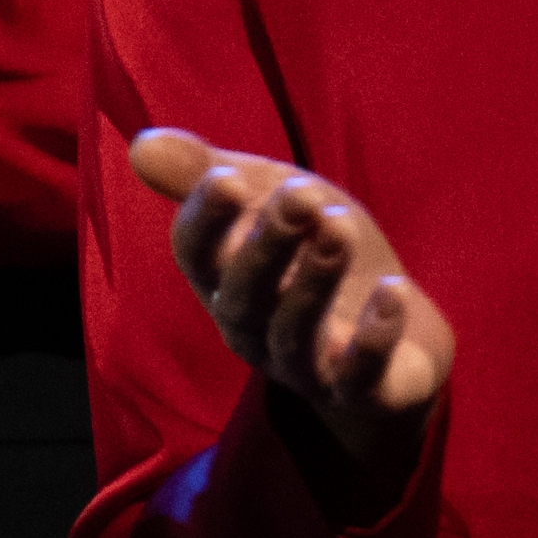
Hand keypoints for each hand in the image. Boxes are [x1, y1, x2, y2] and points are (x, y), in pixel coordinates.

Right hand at [121, 127, 455, 500]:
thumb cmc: (315, 256)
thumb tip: (139, 146)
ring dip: (315, 280)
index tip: (226, 176)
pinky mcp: (361, 390)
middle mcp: (253, 330)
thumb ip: (207, 174)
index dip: (206, 220)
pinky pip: (359, 374)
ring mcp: (305, 366)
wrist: (398, 336)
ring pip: (294, 333)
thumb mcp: (268, 201)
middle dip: (266, 245)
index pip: (196, 256)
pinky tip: (394, 290)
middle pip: (243, 296)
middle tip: (299, 196)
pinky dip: (375, 335)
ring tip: (339, 227)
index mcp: (223, 281)